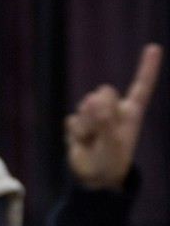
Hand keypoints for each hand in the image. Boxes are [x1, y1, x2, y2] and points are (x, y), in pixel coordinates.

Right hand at [65, 43, 161, 189]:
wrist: (94, 178)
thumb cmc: (112, 162)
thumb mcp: (114, 144)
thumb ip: (105, 122)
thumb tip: (91, 99)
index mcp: (131, 112)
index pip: (141, 86)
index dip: (148, 67)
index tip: (154, 47)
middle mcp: (113, 109)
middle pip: (103, 92)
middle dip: (99, 110)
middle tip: (101, 132)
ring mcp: (95, 115)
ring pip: (85, 105)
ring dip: (86, 125)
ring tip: (92, 141)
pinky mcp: (78, 123)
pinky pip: (72, 120)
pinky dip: (76, 133)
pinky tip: (82, 142)